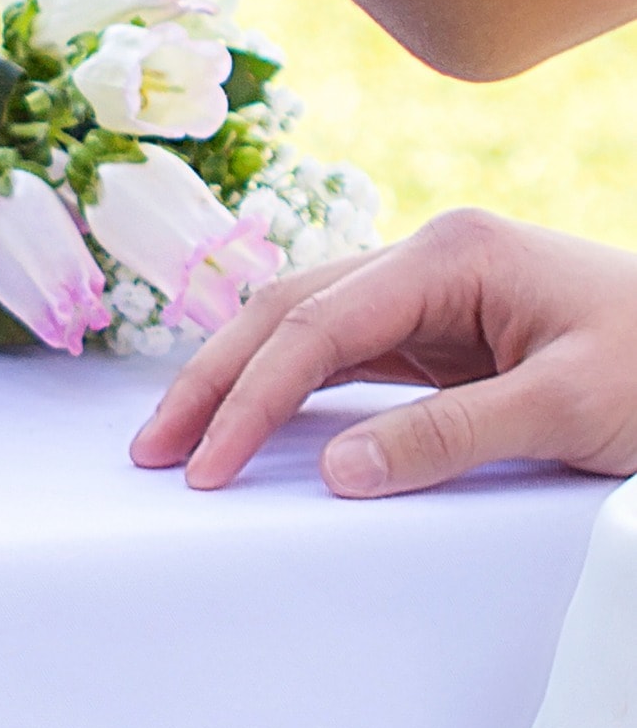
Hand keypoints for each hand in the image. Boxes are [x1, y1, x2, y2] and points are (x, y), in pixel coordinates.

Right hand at [131, 209, 636, 495]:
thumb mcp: (569, 409)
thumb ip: (448, 438)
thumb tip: (335, 473)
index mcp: (448, 254)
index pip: (314, 327)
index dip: (249, 398)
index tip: (210, 467)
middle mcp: (424, 257)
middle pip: (283, 310)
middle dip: (214, 380)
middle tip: (158, 451)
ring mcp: (428, 288)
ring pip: (299, 323)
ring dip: (238, 378)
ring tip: (184, 438)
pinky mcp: (439, 327)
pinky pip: (340, 350)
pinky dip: (287, 385)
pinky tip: (252, 418)